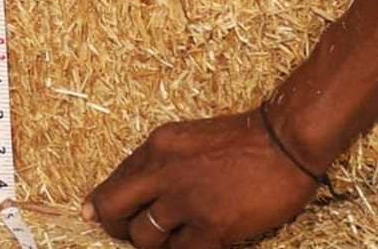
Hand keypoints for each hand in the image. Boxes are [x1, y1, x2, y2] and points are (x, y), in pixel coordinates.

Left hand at [82, 110, 317, 248]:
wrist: (283, 142)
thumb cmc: (240, 139)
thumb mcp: (188, 137)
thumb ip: (160, 162)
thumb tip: (136, 189)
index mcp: (157, 145)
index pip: (115, 181)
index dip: (102, 203)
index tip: (94, 214)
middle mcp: (164, 171)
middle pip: (116, 210)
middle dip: (115, 226)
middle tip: (124, 233)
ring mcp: (186, 201)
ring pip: (145, 237)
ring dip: (153, 243)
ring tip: (169, 238)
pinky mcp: (211, 227)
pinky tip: (192, 245)